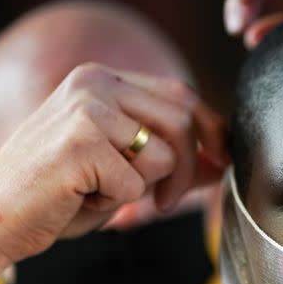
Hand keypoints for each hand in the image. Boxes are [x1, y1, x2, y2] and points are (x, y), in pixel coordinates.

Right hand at [0, 63, 227, 272]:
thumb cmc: (59, 193)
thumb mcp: (123, 168)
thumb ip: (171, 159)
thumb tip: (222, 161)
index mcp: (102, 80)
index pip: (181, 94)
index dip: (211, 129)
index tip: (223, 159)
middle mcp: (94, 82)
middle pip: (182, 120)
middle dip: (187, 169)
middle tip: (165, 203)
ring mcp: (85, 108)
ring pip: (164, 153)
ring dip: (145, 187)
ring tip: (102, 192)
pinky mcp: (80, 142)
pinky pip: (136, 183)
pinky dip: (116, 202)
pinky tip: (80, 197)